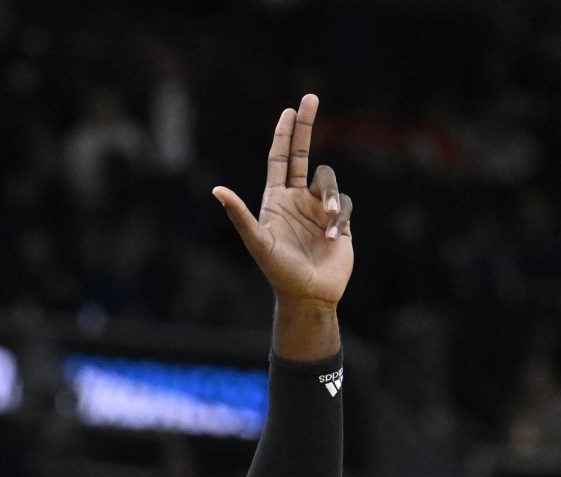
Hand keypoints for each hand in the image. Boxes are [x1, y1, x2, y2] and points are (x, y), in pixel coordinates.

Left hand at [214, 94, 353, 305]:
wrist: (308, 295)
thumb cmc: (279, 272)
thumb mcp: (257, 242)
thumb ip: (239, 215)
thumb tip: (216, 189)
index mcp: (276, 199)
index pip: (279, 158)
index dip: (284, 134)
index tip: (289, 110)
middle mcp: (297, 199)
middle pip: (303, 153)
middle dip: (306, 125)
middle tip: (310, 97)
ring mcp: (318, 209)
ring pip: (328, 181)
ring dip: (328, 198)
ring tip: (325, 227)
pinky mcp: (339, 221)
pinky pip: (344, 205)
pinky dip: (339, 218)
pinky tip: (332, 239)